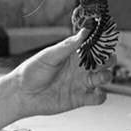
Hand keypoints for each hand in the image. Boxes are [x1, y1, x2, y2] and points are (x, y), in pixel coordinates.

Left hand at [0, 29, 114, 130]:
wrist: (22, 94)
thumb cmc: (31, 72)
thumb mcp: (49, 56)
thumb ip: (67, 46)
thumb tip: (84, 32)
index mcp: (72, 55)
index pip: (92, 46)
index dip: (101, 43)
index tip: (108, 40)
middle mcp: (79, 68)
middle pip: (102, 62)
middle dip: (108, 60)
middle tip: (107, 59)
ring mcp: (80, 83)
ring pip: (102, 78)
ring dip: (106, 76)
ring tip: (100, 76)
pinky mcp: (79, 98)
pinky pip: (96, 98)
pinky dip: (101, 96)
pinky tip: (96, 93)